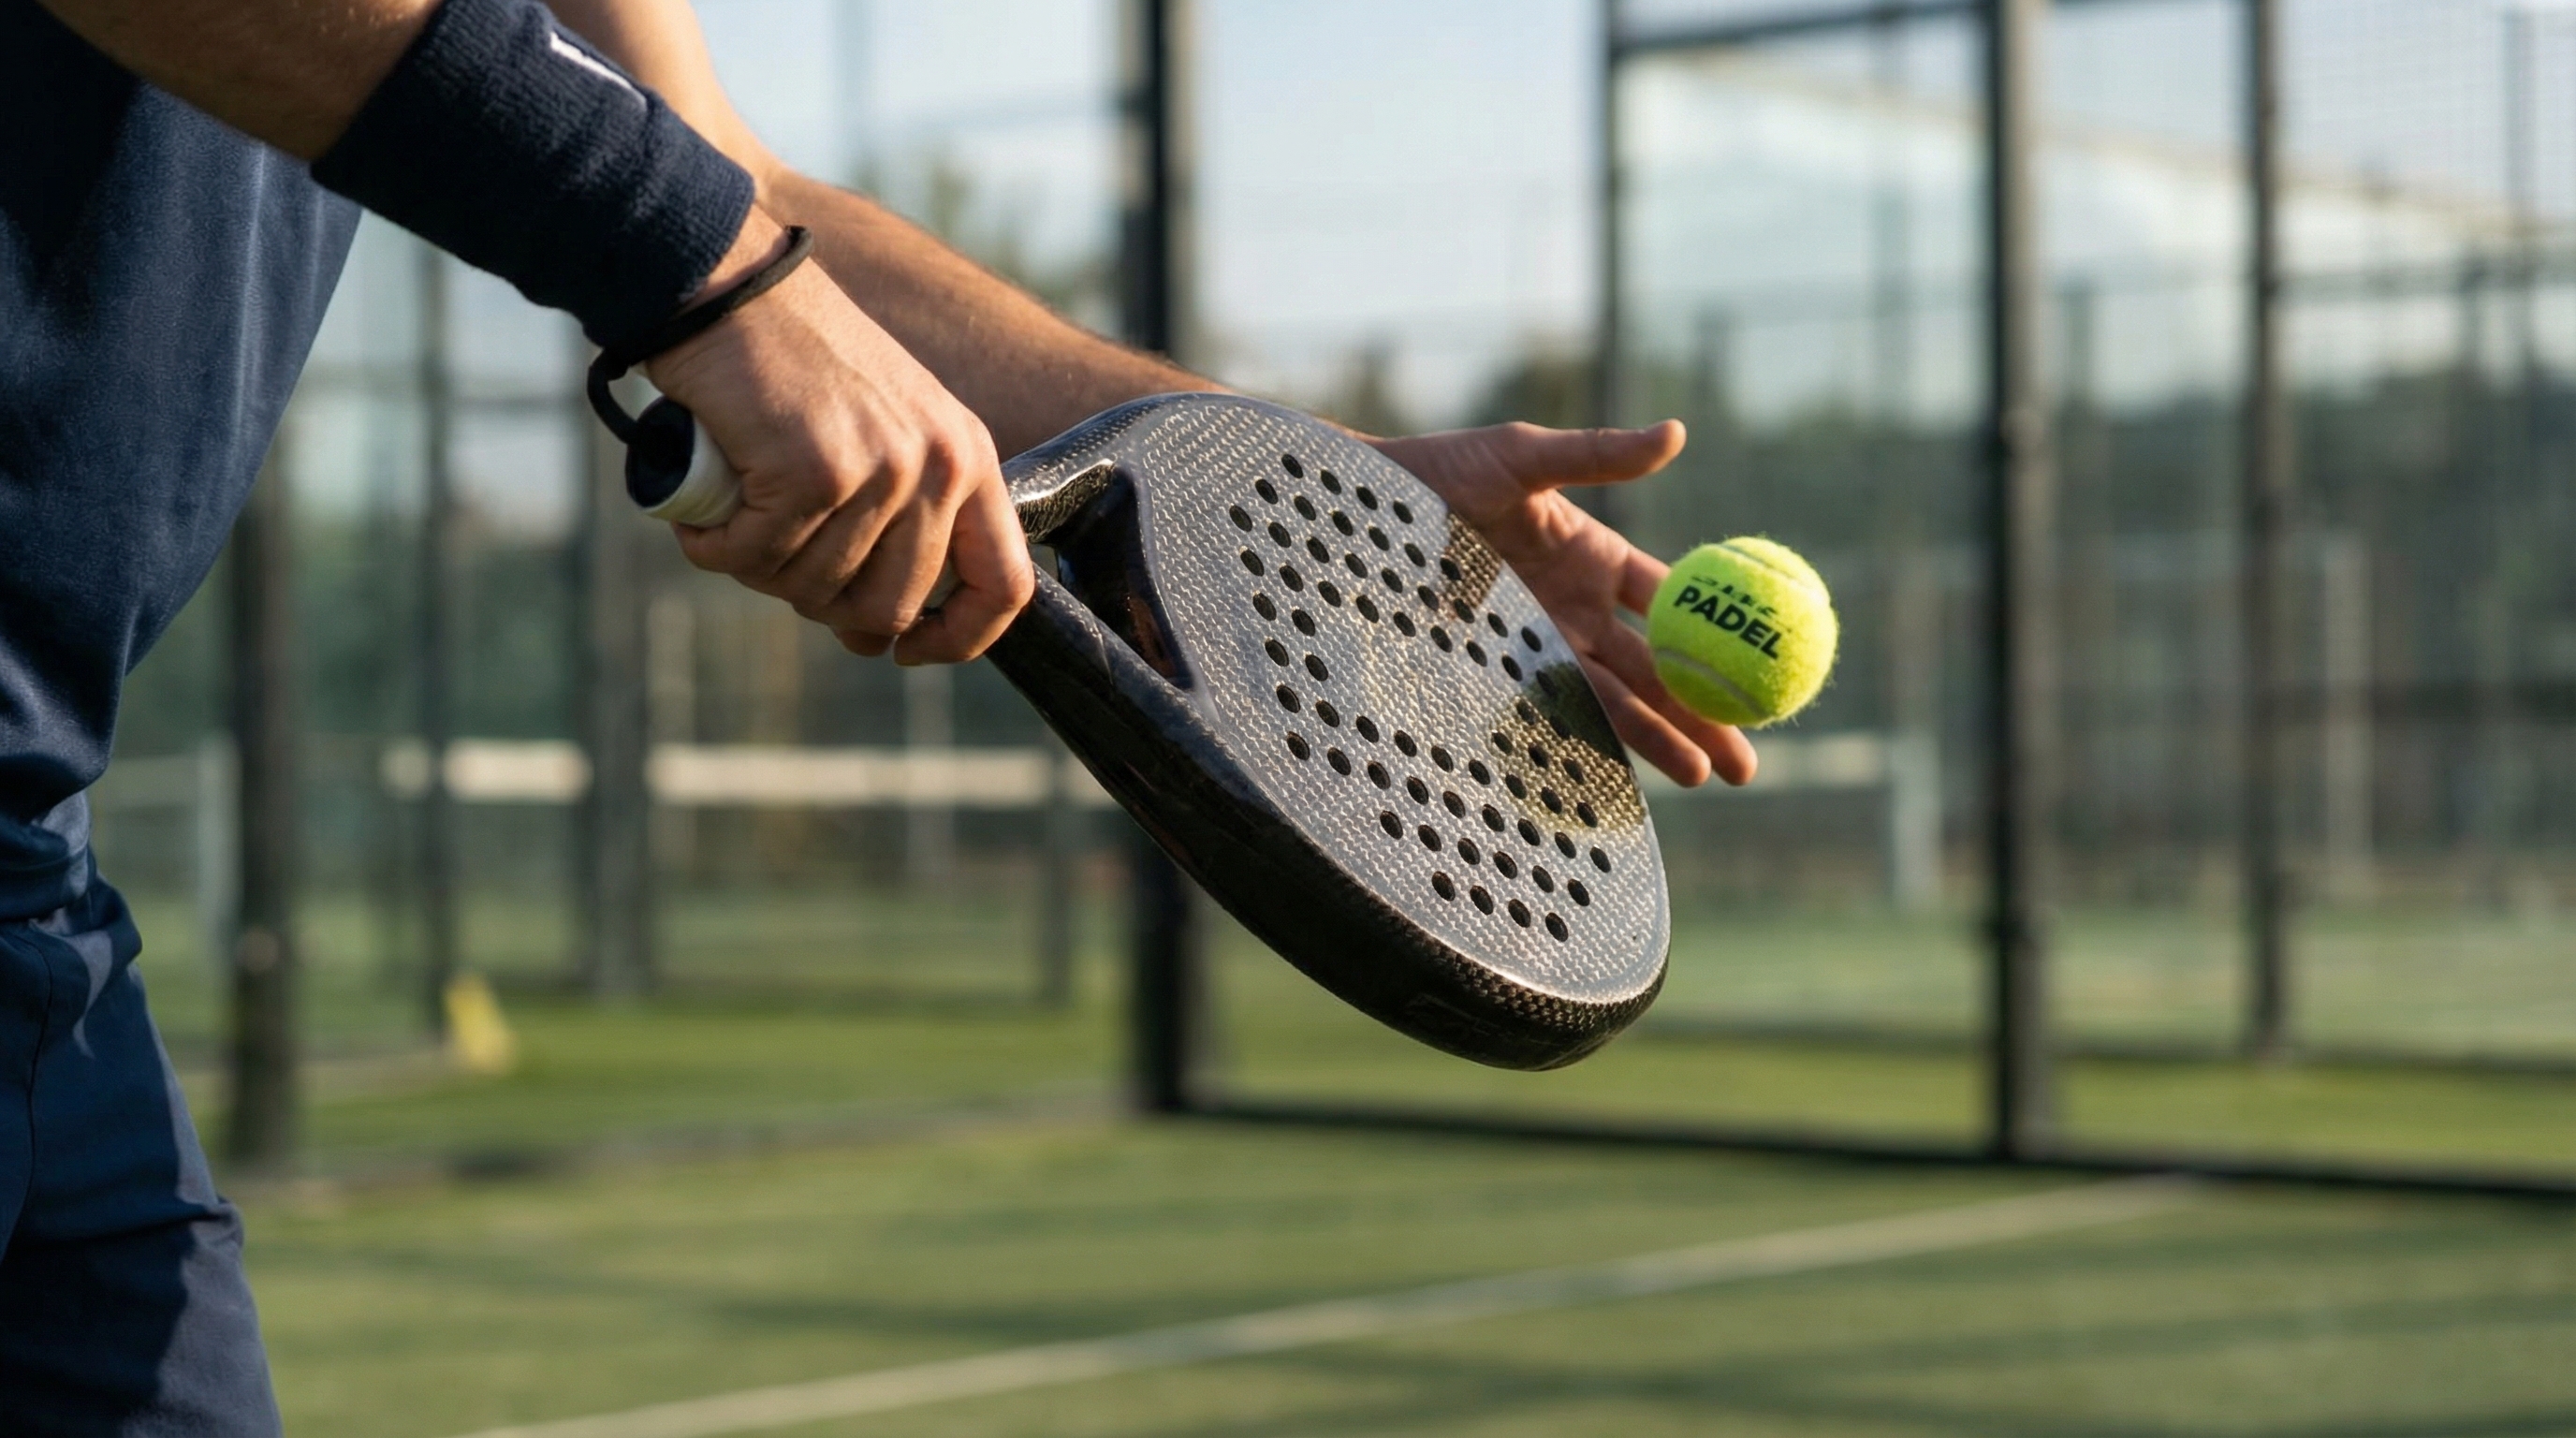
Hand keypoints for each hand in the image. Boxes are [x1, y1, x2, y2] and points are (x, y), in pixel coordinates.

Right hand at [644, 211, 1034, 662]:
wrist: (725, 281)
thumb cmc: (789, 362)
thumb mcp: (882, 428)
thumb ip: (901, 513)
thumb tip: (887, 629)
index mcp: (968, 456)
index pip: (1005, 585)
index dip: (960, 640)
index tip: (907, 652)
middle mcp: (938, 465)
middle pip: (891, 607)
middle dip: (820, 602)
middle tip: (773, 553)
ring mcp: (880, 468)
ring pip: (815, 588)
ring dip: (757, 567)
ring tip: (734, 512)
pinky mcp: (814, 471)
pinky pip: (757, 558)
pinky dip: (714, 548)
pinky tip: (703, 511)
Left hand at [1368, 421, 1756, 787]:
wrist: (1366, 509)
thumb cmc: (1444, 471)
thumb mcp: (1526, 456)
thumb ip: (1598, 453)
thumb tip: (1675, 433)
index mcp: (1596, 555)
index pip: (1676, 601)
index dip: (1723, 631)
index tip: (1769, 661)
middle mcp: (1578, 608)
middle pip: (1661, 667)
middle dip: (1709, 710)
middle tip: (1752, 755)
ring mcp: (1541, 643)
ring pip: (1620, 699)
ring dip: (1666, 737)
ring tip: (1710, 777)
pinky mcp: (1501, 668)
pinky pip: (1559, 709)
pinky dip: (1599, 741)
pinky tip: (1633, 774)